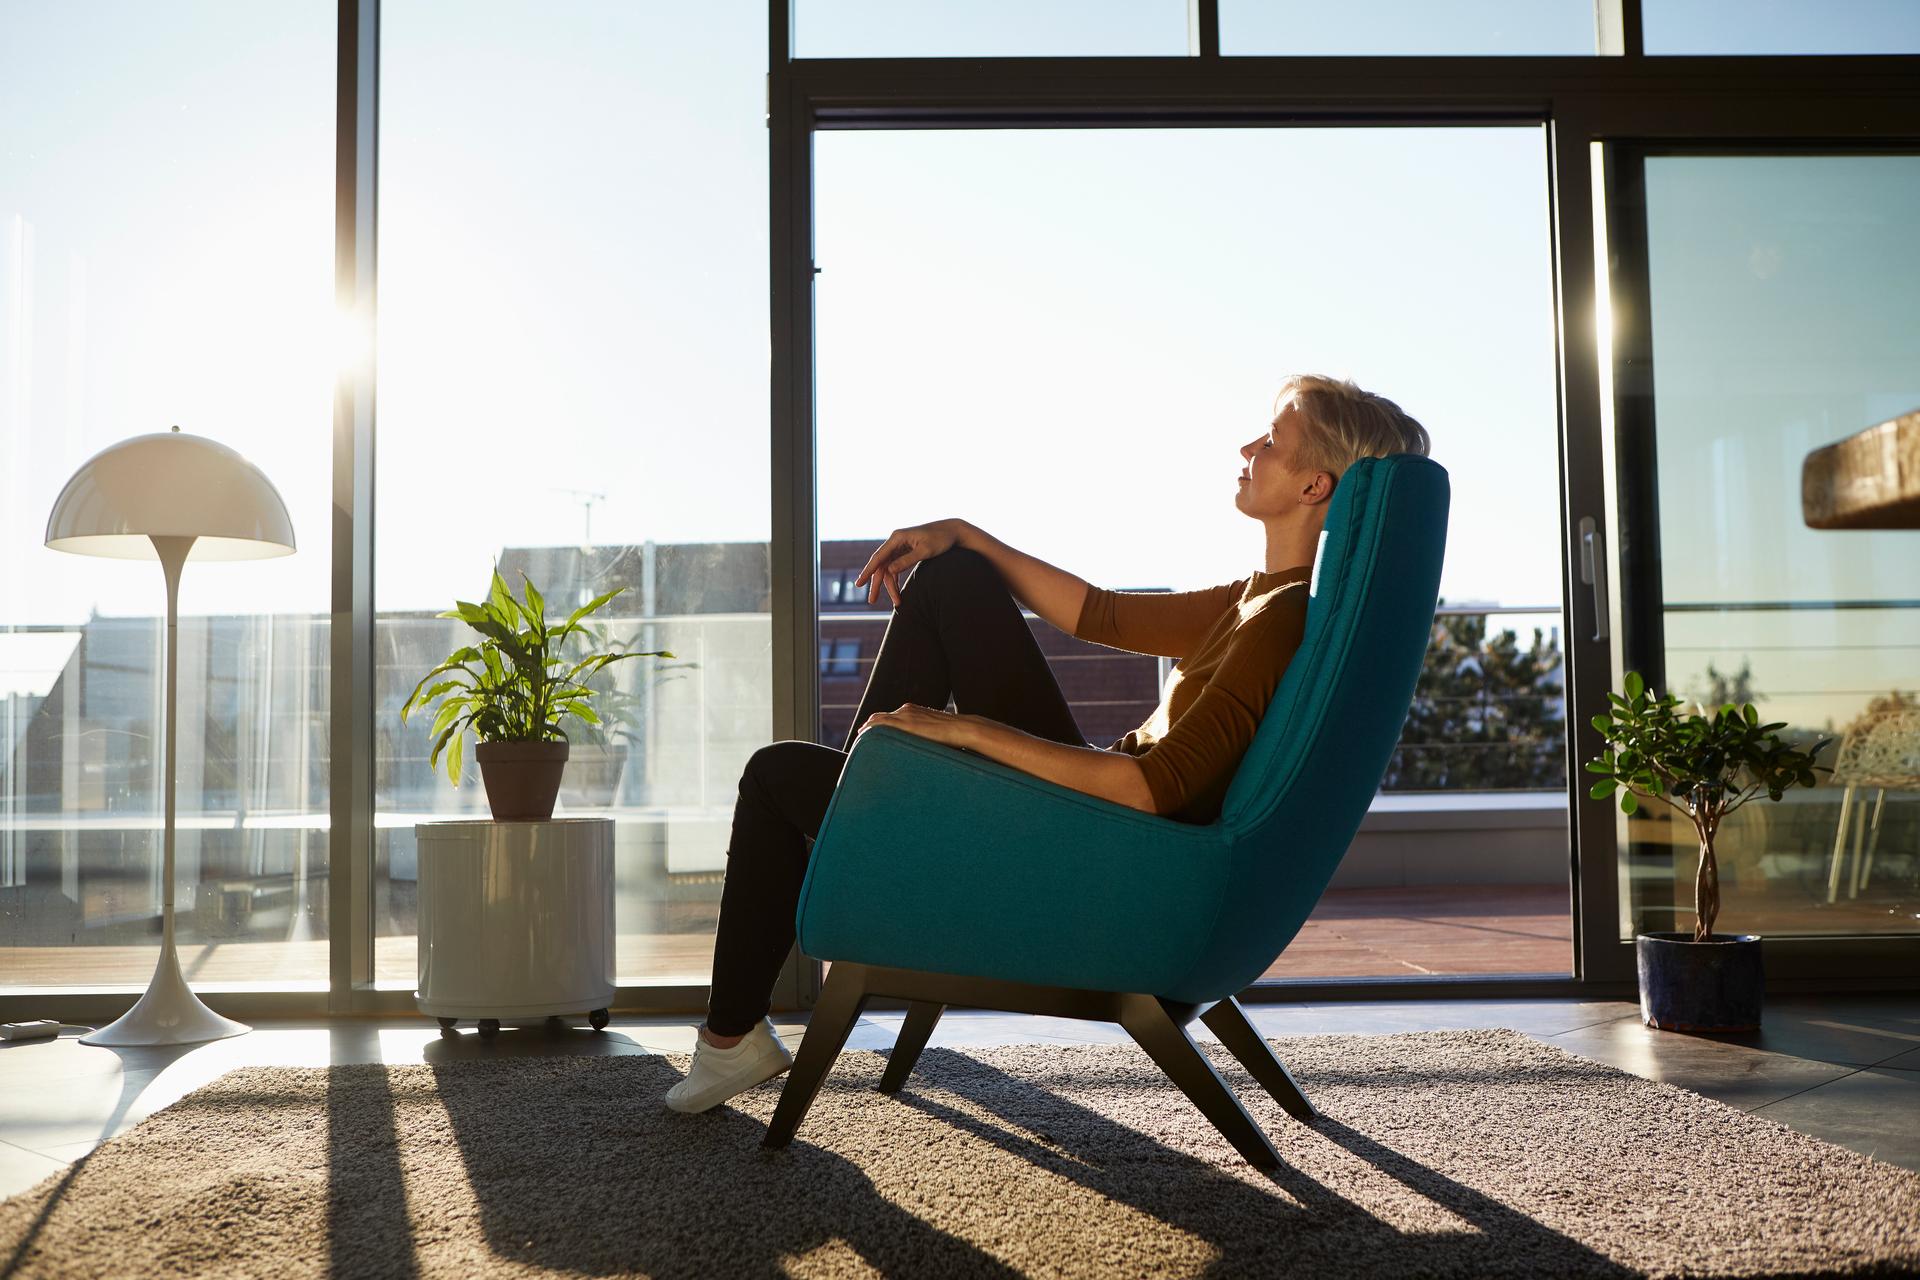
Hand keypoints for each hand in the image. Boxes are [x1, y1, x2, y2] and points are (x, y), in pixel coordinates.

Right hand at [853, 520, 963, 607]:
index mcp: (897, 537)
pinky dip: (895, 579)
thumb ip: (907, 561)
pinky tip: (896, 591)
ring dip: (889, 585)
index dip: (868, 571)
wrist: (953, 531)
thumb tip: (889, 571)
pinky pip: (895, 567)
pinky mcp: (905, 551)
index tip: (860, 584)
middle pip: (881, 565)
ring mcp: (900, 546)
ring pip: (888, 568)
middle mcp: (896, 541)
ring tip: (896, 602)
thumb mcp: (925, 551)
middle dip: (876, 583)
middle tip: (871, 600)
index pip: (878, 557)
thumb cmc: (941, 539)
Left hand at [856, 703, 972, 747]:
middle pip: (880, 716)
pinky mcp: (905, 724)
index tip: (869, 733)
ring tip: (859, 738)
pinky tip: (864, 736)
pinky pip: (881, 724)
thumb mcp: (934, 732)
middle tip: (860, 736)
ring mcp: (905, 715)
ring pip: (878, 719)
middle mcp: (906, 710)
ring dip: (867, 728)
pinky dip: (871, 729)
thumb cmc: (953, 735)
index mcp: (913, 710)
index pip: (890, 716)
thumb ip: (924, 736)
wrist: (962, 729)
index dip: (878, 724)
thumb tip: (923, 749)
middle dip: (869, 726)